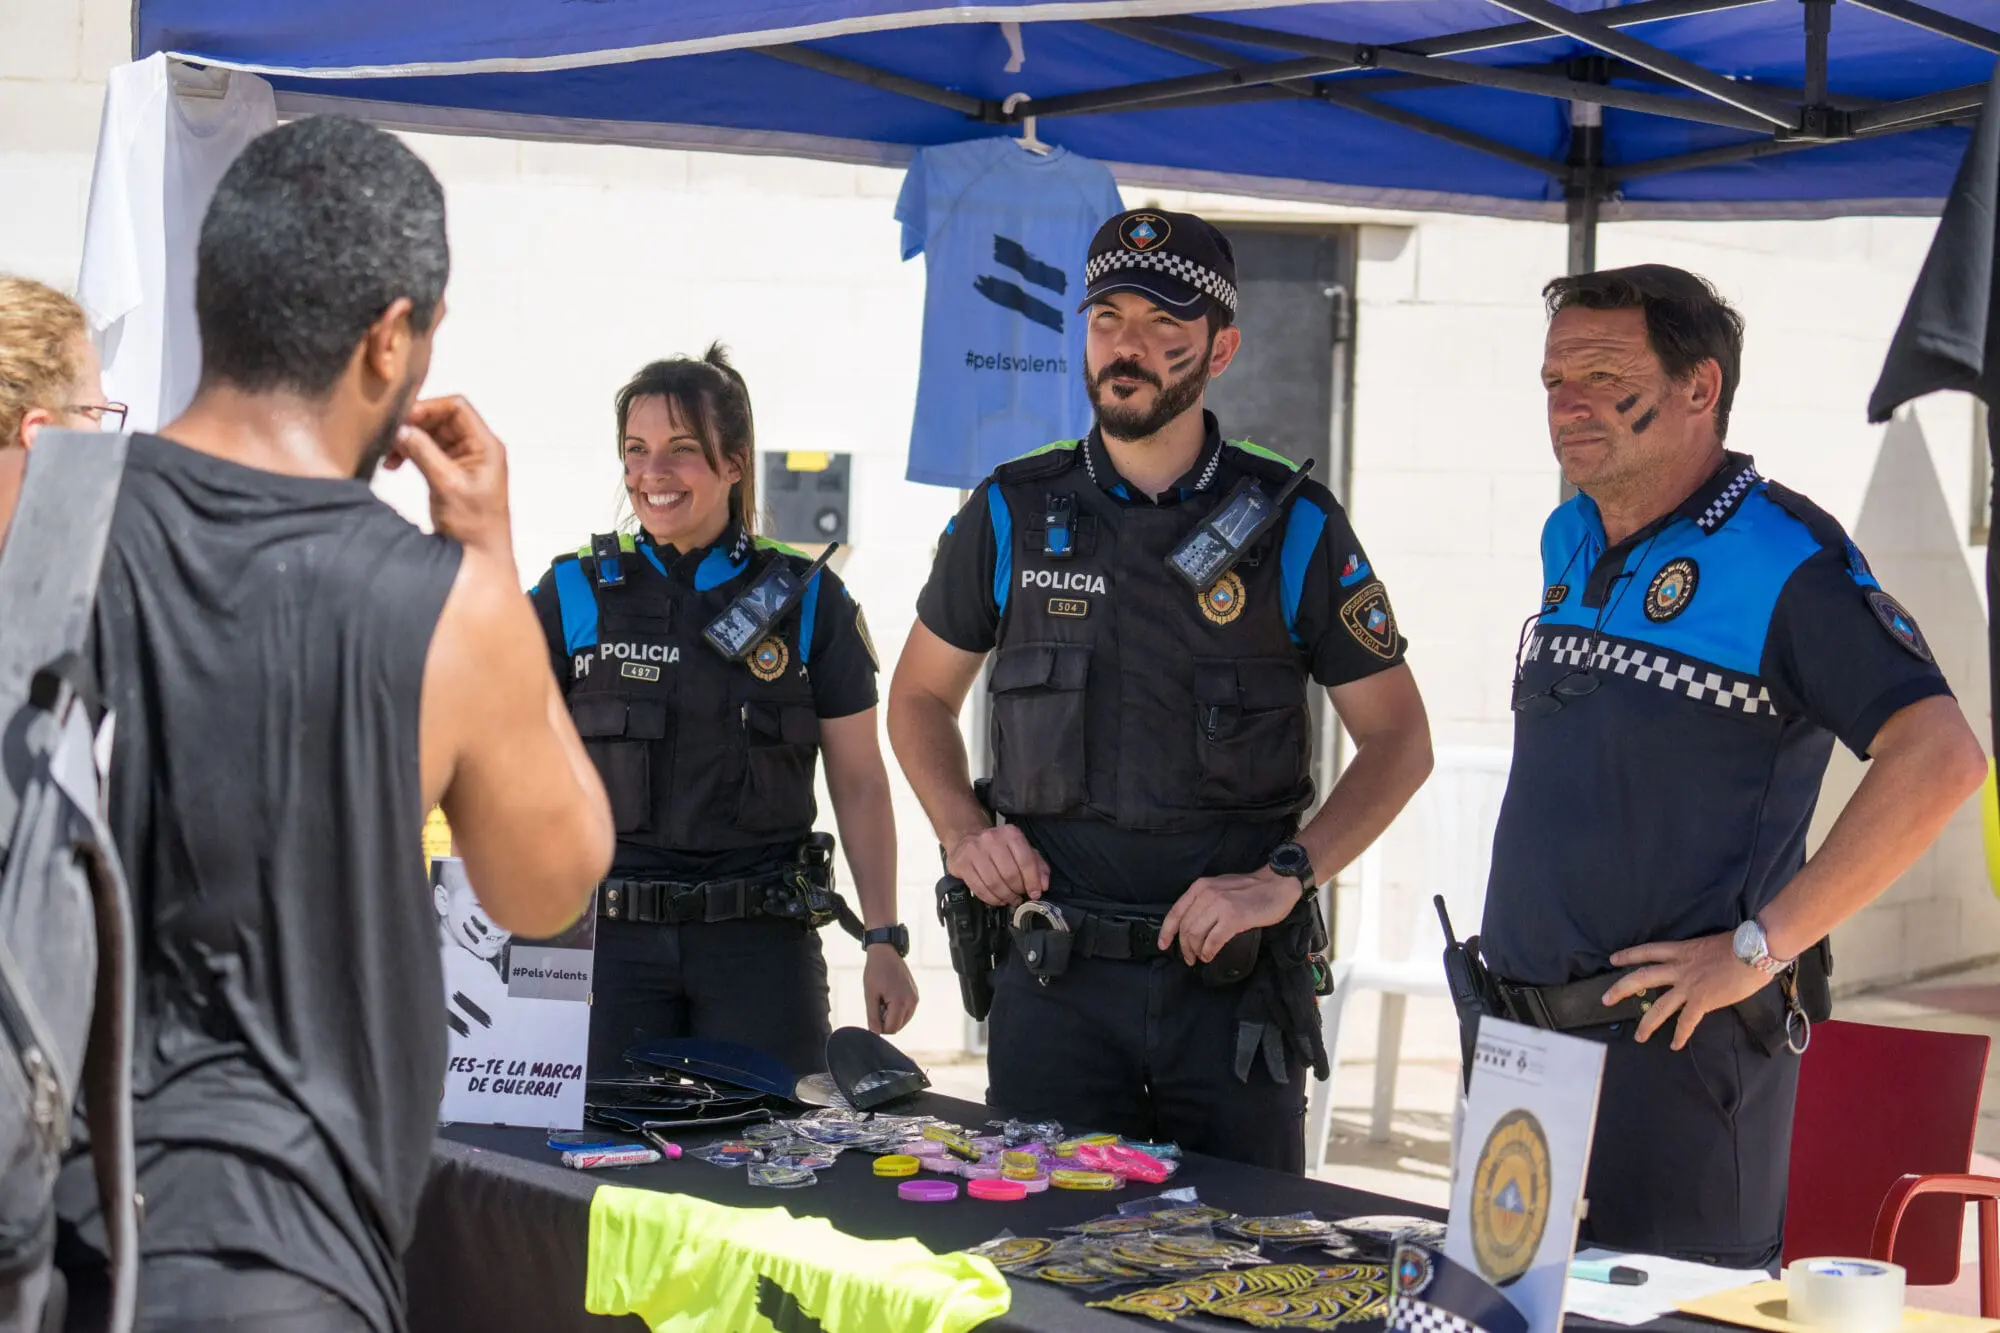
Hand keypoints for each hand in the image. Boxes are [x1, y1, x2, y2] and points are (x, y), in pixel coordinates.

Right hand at [387, 395, 512, 556]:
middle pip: (442, 419)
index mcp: (486, 446)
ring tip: (389, 455)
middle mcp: (477, 449)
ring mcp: (464, 461)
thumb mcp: (447, 485)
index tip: (403, 418)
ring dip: (409, 440)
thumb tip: (402, 429)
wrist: (479, 557)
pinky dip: (410, 454)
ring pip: (432, 435)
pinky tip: (393, 465)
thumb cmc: (474, 525)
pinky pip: (428, 452)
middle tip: (390, 437)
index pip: (458, 408)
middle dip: (415, 425)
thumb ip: (424, 453)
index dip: (429, 408)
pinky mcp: (451, 474)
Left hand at [863, 947, 918, 1035]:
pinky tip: (890, 996)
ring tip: (884, 999)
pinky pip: (907, 1011)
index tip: (873, 1014)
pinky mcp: (915, 995)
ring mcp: (915, 998)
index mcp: (901, 1002)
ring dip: (892, 1016)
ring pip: (903, 1020)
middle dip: (886, 1021)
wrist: (885, 953)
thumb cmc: (875, 972)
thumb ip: (873, 1016)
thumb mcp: (870, 995)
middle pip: (898, 1026)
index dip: (879, 1027)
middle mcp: (912, 1002)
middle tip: (878, 1004)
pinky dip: (897, 1010)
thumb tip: (875, 1034)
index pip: (891, 1029)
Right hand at [946, 825, 1047, 907]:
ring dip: (1005, 897)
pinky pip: (979, 888)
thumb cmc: (998, 847)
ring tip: (1009, 899)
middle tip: (1019, 896)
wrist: (966, 837)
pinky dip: (991, 899)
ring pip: (994, 883)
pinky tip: (997, 899)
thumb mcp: (1022, 850)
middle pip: (1010, 874)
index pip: (1026, 861)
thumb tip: (1043, 885)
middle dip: (1017, 890)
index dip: (1032, 881)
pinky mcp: (961, 863)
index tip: (1035, 893)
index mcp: (1010, 834)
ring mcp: (974, 851)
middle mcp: (991, 839)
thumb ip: (1037, 866)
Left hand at [1158, 868, 1299, 966]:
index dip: (1166, 932)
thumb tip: (1192, 923)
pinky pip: (1213, 941)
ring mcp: (1220, 905)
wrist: (1277, 885)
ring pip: (1196, 935)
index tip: (1163, 945)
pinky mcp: (1233, 918)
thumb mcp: (1220, 887)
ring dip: (1195, 951)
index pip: (1175, 912)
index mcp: (1200, 887)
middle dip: (1184, 947)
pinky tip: (1210, 956)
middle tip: (1188, 958)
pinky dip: (1208, 952)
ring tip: (1200, 958)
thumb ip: (1205, 900)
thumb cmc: (1251, 889)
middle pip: (1185, 927)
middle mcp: (1206, 894)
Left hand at [1603, 931, 1775, 1049]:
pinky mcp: (1702, 1000)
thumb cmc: (1739, 944)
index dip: (1629, 955)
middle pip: (1641, 977)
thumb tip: (1701, 965)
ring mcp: (1688, 985)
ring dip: (1647, 1023)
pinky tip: (1674, 1045)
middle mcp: (1679, 967)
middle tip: (1605, 999)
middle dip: (1621, 989)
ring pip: (1659, 1006)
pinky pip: (1686, 1021)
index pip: (1648, 951)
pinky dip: (1680, 1034)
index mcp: (1681, 950)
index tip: (1613, 959)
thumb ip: (1699, 956)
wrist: (1753, 951)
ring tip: (1638, 1036)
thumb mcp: (1710, 945)